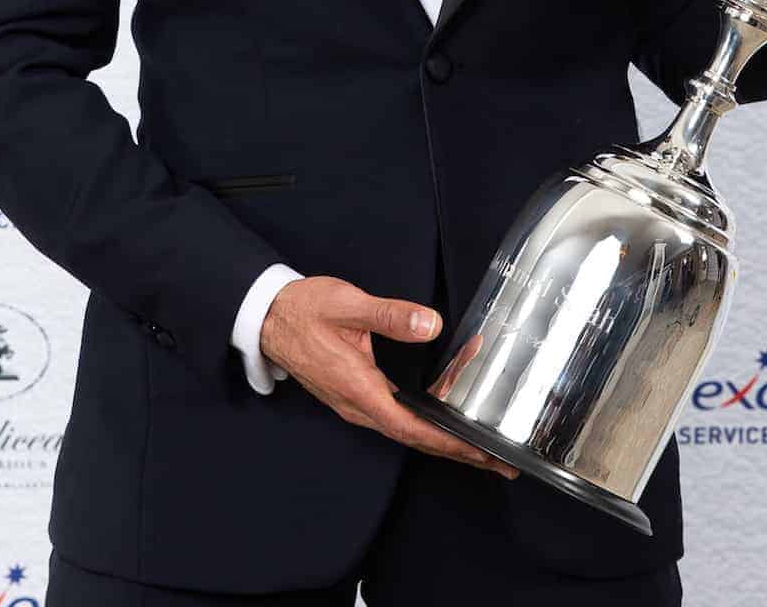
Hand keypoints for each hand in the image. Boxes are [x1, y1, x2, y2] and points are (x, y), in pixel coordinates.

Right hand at [258, 275, 516, 477]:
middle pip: (414, 438)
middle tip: (498, 462)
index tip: (478, 452)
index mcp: (358, 388)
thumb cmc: (304, 310)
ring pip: (406, 430)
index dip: (446, 442)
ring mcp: (355, 405)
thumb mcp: (347, 304)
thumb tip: (430, 326)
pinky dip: (425, 423)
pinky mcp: (355, 397)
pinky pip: (395, 418)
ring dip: (443, 440)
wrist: (268, 317)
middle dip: (456, 451)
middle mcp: (358, 406)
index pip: (410, 426)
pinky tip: (444, 415)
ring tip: (480, 446)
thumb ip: (390, 315)